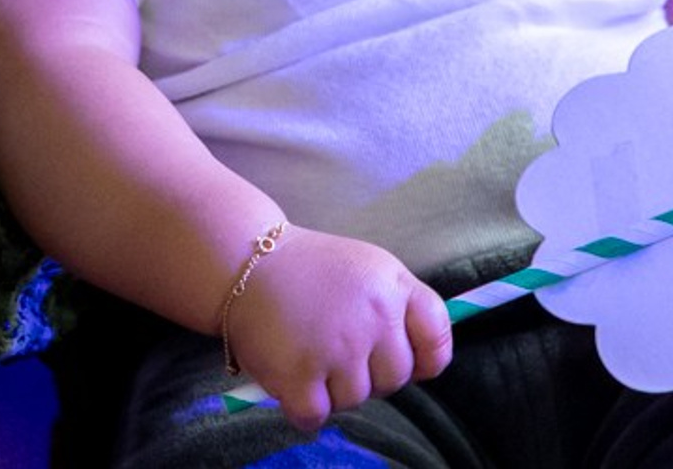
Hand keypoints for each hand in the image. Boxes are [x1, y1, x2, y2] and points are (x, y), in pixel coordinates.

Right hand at [223, 226, 452, 431]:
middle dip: (364, 370)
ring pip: (355, 400)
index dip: (422, 357)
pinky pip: (316, 416)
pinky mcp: (300, 374)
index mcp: (390, 283)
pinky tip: (287, 372)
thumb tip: (425, 367)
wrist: (237, 256)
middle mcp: (372, 314)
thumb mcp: (363, 268)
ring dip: (329, 386)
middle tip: (328, 341)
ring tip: (302, 345)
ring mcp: (336, 346)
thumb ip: (400, 309)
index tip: (390, 350)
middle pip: (394, 379)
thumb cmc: (304, 269)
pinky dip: (301, 404)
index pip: (435, 340)